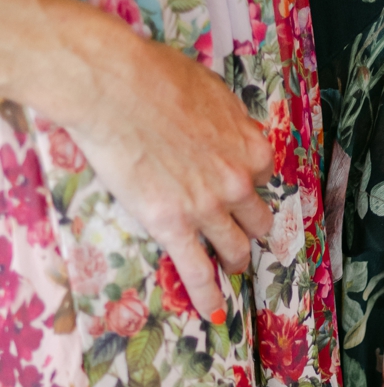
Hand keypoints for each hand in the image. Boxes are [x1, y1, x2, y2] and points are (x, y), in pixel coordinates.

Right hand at [0, 0, 276, 322]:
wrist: (115, 87)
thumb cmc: (155, 74)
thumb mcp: (209, 88)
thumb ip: (227, 117)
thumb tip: (229, 126)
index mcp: (250, 145)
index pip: (265, 175)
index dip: (251, 183)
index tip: (243, 191)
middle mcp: (238, 181)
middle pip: (258, 217)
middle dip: (252, 227)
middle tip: (246, 236)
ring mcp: (208, 207)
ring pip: (235, 247)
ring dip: (235, 260)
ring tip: (232, 269)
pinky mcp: (173, 226)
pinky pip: (197, 270)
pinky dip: (209, 295)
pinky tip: (215, 312)